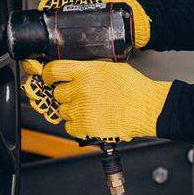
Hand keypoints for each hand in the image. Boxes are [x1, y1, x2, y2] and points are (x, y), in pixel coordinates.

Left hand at [21, 0, 153, 126]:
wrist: (145, 107)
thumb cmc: (133, 88)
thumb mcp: (110, 67)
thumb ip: (89, 69)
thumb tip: (75, 72)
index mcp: (85, 71)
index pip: (54, 70)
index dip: (48, 75)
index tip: (48, 79)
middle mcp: (79, 89)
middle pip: (57, 93)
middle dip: (65, 95)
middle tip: (79, 96)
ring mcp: (80, 109)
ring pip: (62, 110)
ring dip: (71, 110)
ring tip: (89, 108)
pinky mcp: (83, 127)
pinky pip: (69, 127)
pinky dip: (76, 125)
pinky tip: (89, 119)